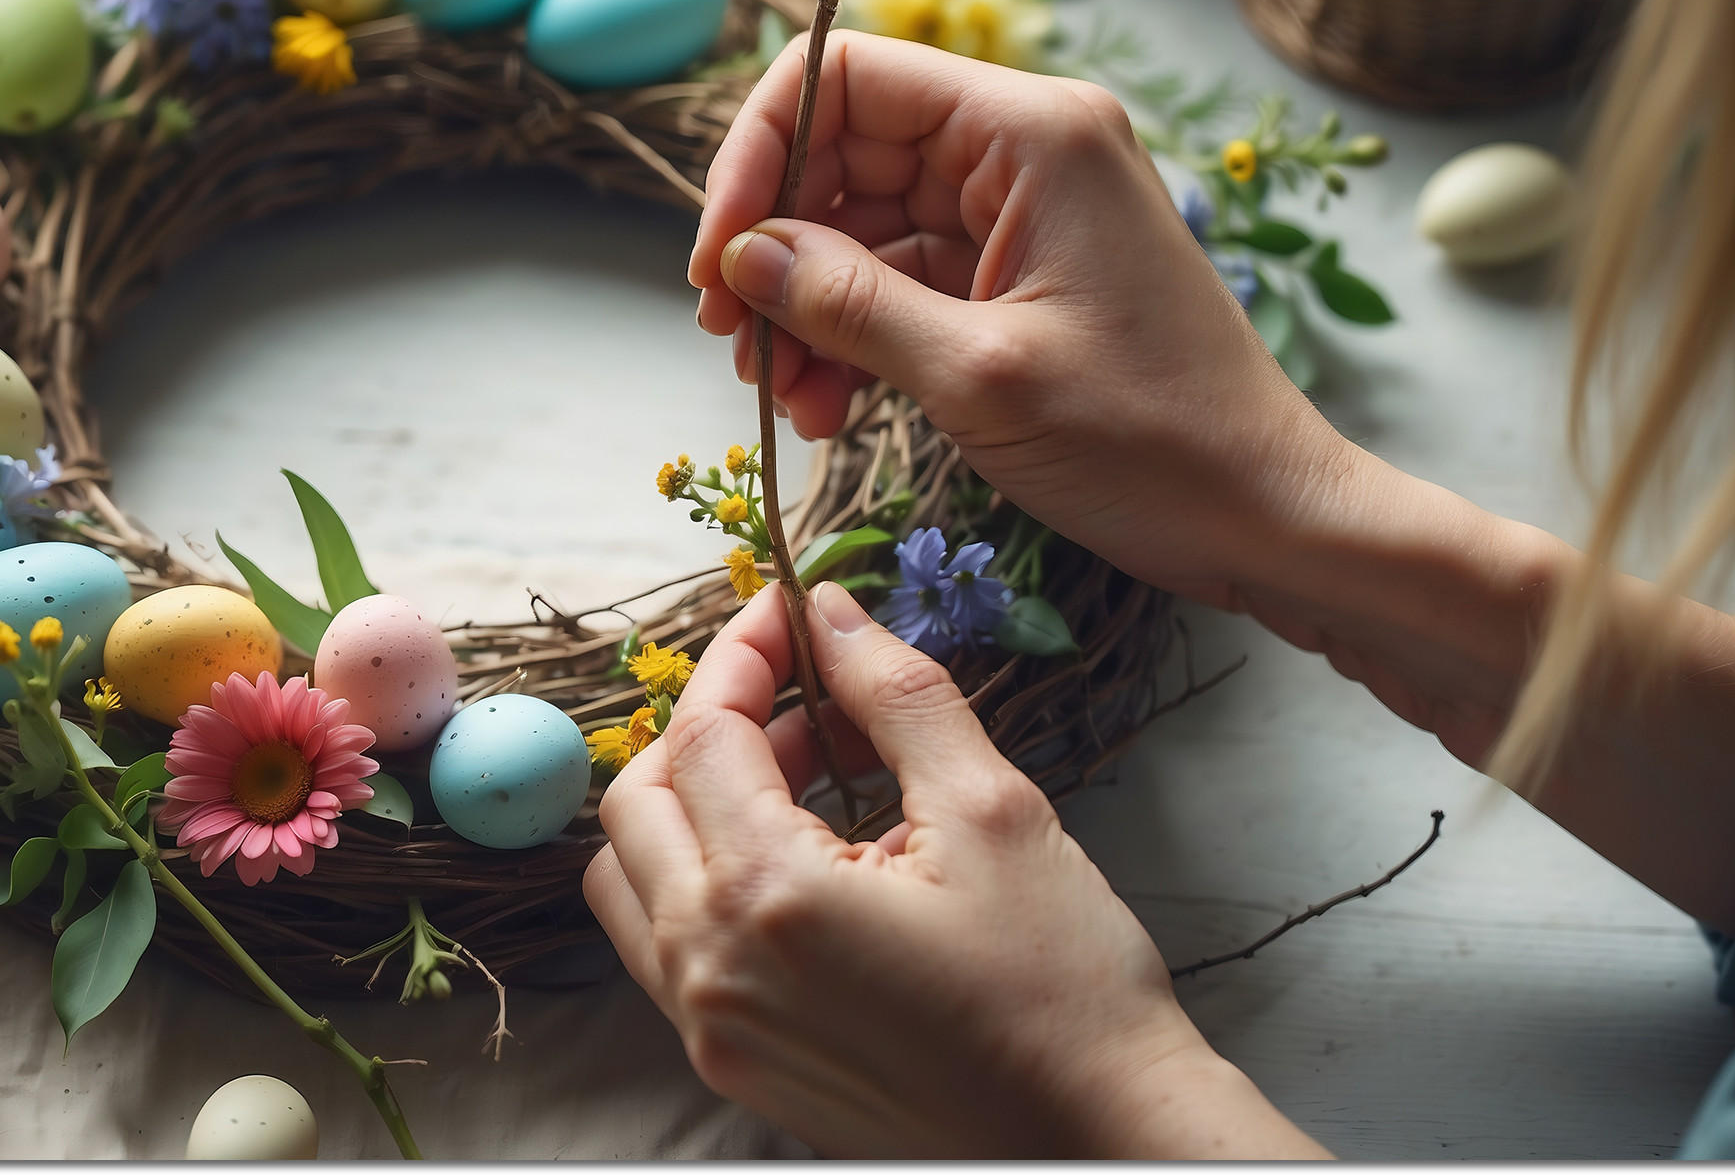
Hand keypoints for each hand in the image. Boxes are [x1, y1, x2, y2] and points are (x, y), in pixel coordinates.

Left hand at [584, 581, 1324, 1157]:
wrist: (1098, 1139)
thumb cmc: (1065, 987)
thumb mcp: (993, 811)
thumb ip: (897, 695)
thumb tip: (833, 611)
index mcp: (766, 900)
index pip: (704, 737)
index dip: (743, 657)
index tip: (788, 612)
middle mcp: (712, 972)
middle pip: (640, 804)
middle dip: (708, 727)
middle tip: (801, 697)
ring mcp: (713, 1031)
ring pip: (636, 880)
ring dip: (694, 808)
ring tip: (806, 779)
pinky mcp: (735, 1069)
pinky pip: (669, 951)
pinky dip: (707, 883)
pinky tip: (808, 862)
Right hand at [687, 30, 1356, 612]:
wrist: (1269, 519)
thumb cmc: (1152, 443)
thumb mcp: (977, 376)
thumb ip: (848, 304)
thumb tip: (742, 256)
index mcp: (1032, 131)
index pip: (847, 76)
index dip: (760, 154)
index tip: (718, 258)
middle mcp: (1027, 149)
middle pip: (846, 152)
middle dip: (775, 245)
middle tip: (730, 342)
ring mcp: (1024, 214)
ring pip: (864, 227)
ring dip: (805, 308)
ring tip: (782, 400)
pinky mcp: (1021, 276)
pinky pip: (903, 282)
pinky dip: (853, 338)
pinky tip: (826, 408)